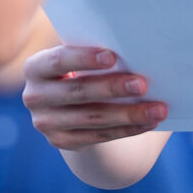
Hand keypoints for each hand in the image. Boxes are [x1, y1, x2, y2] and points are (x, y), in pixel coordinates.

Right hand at [22, 44, 166, 148]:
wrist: (71, 105)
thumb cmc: (83, 69)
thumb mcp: (79, 60)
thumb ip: (96, 56)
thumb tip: (136, 50)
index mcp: (36, 67)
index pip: (58, 61)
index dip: (84, 58)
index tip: (113, 56)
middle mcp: (34, 96)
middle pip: (77, 92)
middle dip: (112, 88)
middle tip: (143, 84)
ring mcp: (45, 123)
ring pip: (92, 118)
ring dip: (128, 114)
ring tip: (158, 108)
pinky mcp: (61, 142)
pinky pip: (99, 136)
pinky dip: (127, 129)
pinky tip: (149, 122)